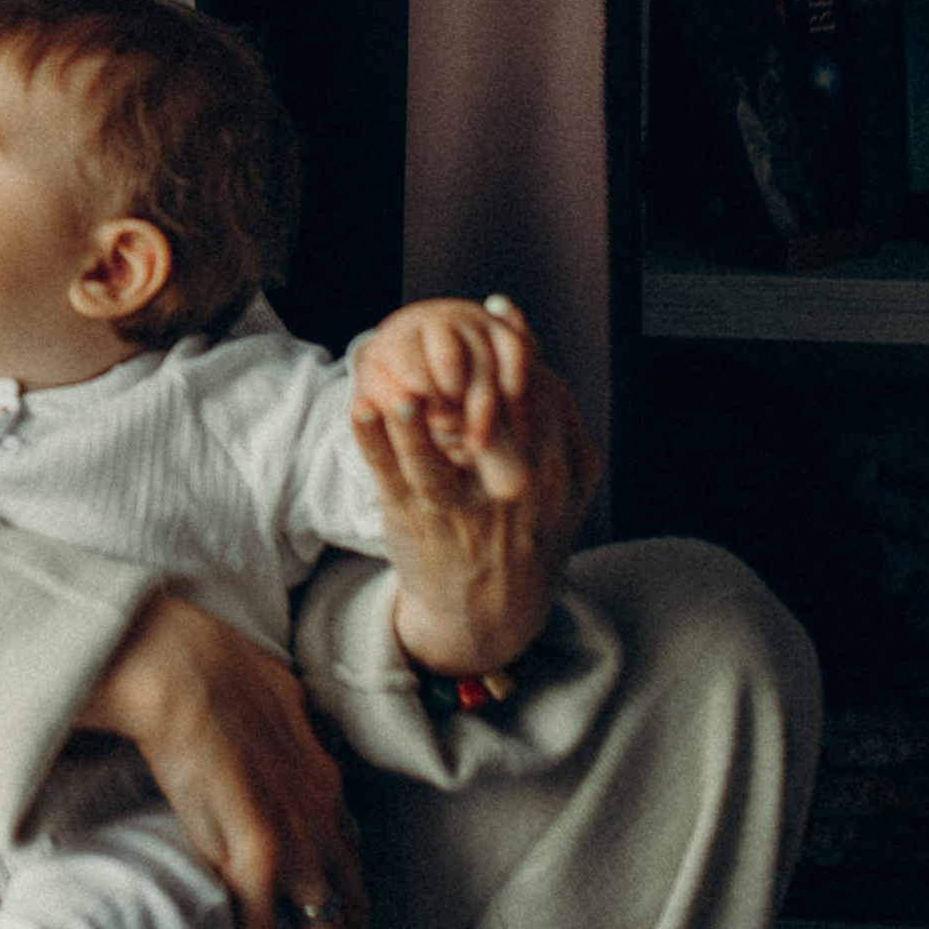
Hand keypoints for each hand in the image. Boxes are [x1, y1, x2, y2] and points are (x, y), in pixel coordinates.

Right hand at [76, 588, 365, 928]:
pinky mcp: (254, 855)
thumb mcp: (270, 699)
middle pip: (354, 904)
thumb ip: (281, 730)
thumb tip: (276, 728)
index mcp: (324, 780)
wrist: (182, 665)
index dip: (353, 898)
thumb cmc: (211, 666)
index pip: (351, 855)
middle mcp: (323, 817)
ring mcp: (294, 839)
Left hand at [351, 293, 597, 676]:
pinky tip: (362, 408)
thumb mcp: (565, 481)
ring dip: (413, 429)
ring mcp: (462, 509)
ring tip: (399, 393)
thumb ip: (553, 403)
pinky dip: (375, 443)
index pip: (538, 404)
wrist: (492, 614)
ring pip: (436, 463)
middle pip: (488, 427)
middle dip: (466, 384)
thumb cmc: (526, 529)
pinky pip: (393, 478)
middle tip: (443, 336)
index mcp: (553, 474)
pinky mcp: (417, 519)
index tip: (494, 314)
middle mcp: (511, 492)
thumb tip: (513, 319)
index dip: (515, 355)